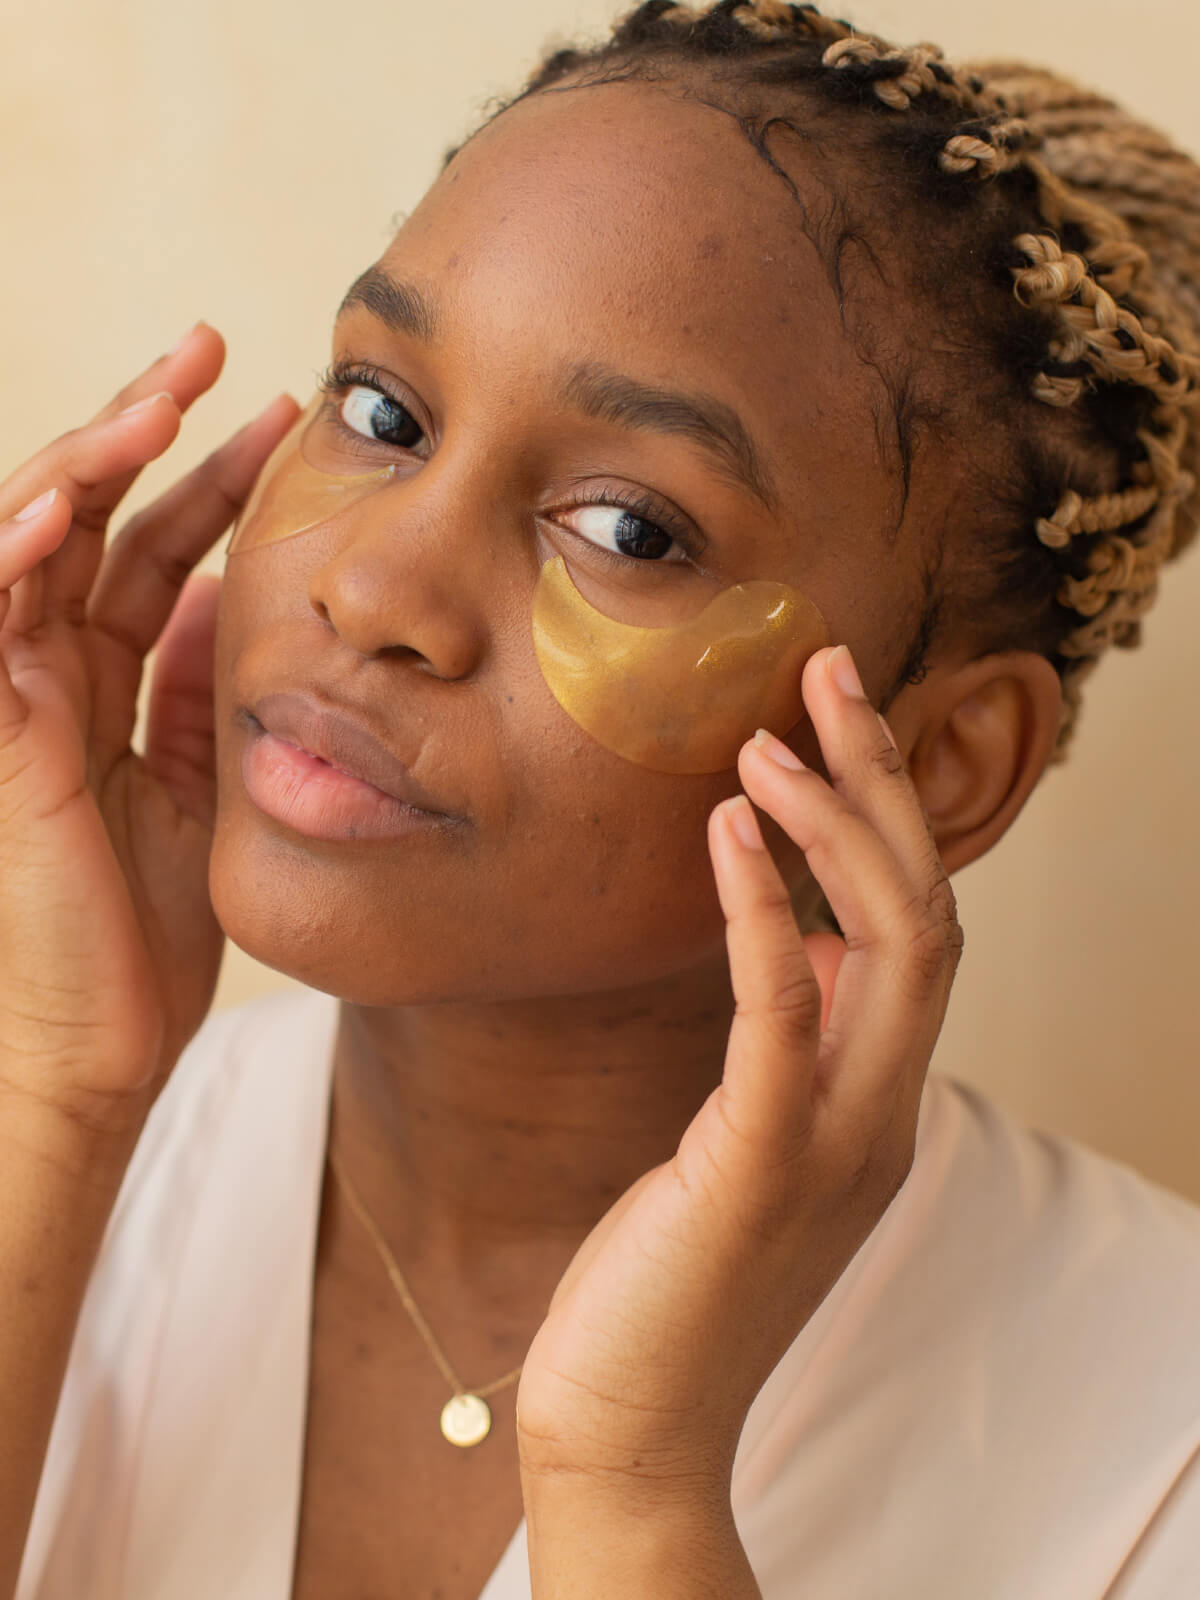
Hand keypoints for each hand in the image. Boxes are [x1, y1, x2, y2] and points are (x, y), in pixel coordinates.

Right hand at [0, 326, 299, 1131]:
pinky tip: (62, 508)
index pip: (149, 546)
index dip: (207, 475)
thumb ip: (199, 691)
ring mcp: (12, 698)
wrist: (97, 1048)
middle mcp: (50, 672)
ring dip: (82, 463)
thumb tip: (231, 596)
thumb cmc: (147, 935)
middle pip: (87, 517)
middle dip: (143, 426)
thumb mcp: (200, 786)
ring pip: (28, 544)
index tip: (279, 415)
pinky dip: (12, 560)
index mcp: (106, 681)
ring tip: (152, 398)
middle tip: (210, 346)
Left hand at [515, 644, 963, 1505]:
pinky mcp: (759, 1168)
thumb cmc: (670, 1272)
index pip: (917, 928)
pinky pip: (782, 1017)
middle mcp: (880, 1108)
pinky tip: (731, 836)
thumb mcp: (748, 1136)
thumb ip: (795, 1045)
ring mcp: (835, 1141)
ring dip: (838, 829)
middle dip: (882, 784)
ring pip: (890, 948)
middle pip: (926, 910)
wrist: (629, 1420)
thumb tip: (807, 946)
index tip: (828, 718)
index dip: (885, 814)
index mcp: (877, 1095)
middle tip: (829, 672)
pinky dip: (767, 914)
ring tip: (774, 737)